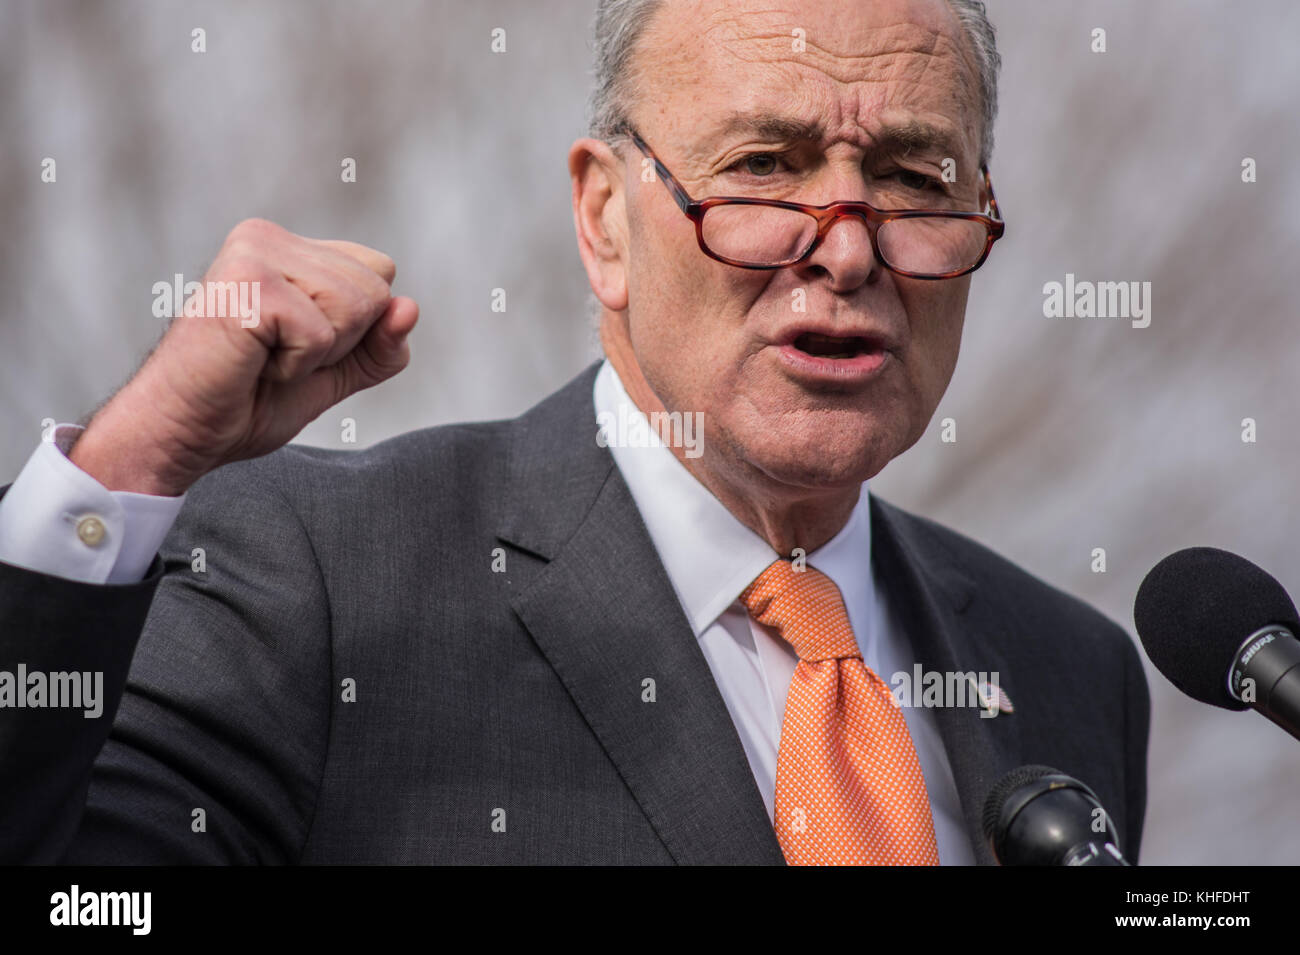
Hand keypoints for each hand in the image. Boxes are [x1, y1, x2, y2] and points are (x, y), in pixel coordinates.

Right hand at [69, 218, 418, 495]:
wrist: (182, 433)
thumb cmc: (246, 401)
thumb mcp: (334, 373)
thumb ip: (379, 345)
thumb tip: (411, 308)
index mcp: (287, 247)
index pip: (379, 272)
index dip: (356, 328)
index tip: (295, 345)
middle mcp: (268, 237)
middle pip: (375, 289)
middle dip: (340, 343)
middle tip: (274, 358)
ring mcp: (255, 254)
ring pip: (355, 307)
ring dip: (317, 355)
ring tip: (261, 358)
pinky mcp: (248, 285)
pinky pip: (322, 334)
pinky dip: (295, 366)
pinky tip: (250, 363)